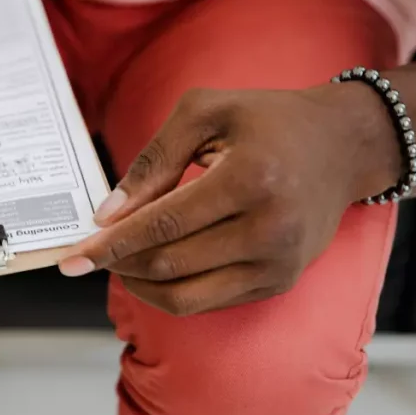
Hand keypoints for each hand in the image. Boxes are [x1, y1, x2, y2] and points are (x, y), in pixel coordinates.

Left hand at [57, 85, 399, 315]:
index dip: (111, 244)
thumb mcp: (205, 113)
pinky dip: (170, 290)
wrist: (345, 145)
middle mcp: (269, 230)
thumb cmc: (268, 120)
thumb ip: (153, 159)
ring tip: (118, 258)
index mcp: (249, 179)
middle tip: (89, 251)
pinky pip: (208, 302)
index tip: (71, 257)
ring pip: (185, 295)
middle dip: (118, 262)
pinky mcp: (279, 282)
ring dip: (139, 283)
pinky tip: (153, 265)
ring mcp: (278, 264)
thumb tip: (108, 213)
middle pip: (170, 263)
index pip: (163, 224)